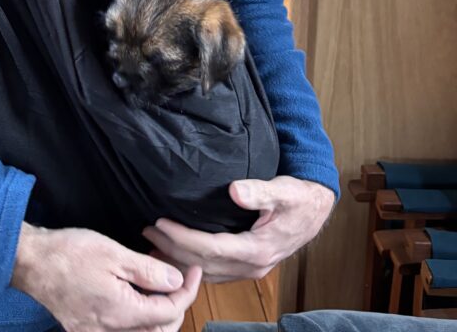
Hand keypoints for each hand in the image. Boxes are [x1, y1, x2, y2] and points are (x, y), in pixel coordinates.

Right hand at [11, 222, 201, 331]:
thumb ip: (148, 271)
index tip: (193, 270)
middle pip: (159, 331)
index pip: (169, 312)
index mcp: (121, 313)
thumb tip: (176, 282)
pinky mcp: (85, 330)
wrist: (31, 261)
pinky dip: (137, 316)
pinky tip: (136, 292)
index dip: (187, 291)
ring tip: (160, 282)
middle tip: (180, 277)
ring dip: (158, 313)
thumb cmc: (69, 252)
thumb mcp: (113, 253)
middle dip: (176, 305)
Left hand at [142, 176, 334, 282]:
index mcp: (257, 249)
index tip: (160, 222)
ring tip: (152, 244)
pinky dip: (192, 264)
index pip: (210, 248)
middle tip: (146, 231)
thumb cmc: (298, 197)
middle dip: (173, 249)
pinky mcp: (247, 265)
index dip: (182, 238)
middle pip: (203, 264)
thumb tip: (235, 190)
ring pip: (207, 272)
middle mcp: (252, 265)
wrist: (315, 210)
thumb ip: (259, 191)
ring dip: (179, 259)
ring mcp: (250, 269)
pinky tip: (176, 254)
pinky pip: (214, 271)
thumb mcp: (283, 190)